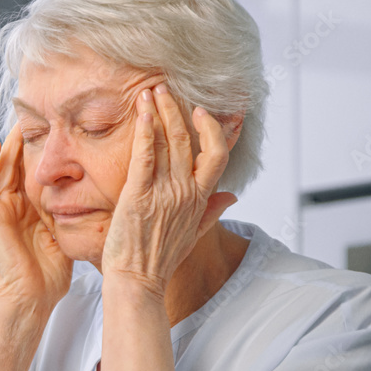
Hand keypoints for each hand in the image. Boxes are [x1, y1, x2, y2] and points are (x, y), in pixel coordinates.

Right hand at [0, 123, 73, 313]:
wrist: (30, 298)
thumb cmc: (49, 278)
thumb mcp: (68, 237)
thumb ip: (76, 217)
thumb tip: (104, 200)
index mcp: (32, 211)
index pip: (36, 173)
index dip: (44, 153)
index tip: (60, 132)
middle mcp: (14, 207)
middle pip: (17, 164)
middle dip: (25, 141)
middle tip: (38, 117)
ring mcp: (0, 209)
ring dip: (7, 144)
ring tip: (18, 122)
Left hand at [101, 83, 237, 298]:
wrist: (138, 282)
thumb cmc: (159, 260)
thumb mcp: (193, 235)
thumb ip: (212, 212)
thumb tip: (232, 197)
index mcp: (200, 200)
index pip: (217, 156)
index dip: (215, 130)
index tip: (203, 112)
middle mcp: (185, 192)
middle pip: (190, 140)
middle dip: (178, 110)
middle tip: (166, 89)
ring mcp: (164, 193)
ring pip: (168, 141)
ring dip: (160, 111)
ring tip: (151, 90)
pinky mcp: (138, 195)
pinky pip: (144, 154)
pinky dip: (143, 129)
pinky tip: (141, 110)